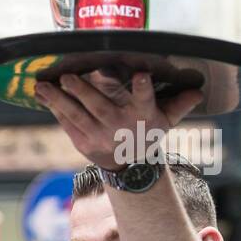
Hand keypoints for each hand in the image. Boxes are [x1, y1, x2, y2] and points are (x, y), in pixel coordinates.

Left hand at [36, 72, 202, 170]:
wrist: (130, 166)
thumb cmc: (147, 132)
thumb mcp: (166, 120)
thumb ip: (180, 104)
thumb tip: (199, 91)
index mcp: (143, 116)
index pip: (146, 100)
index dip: (144, 88)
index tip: (143, 74)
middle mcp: (119, 126)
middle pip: (100, 108)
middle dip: (83, 91)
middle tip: (67, 76)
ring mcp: (99, 135)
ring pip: (76, 115)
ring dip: (58, 100)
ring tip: (42, 86)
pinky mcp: (82, 141)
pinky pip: (66, 122)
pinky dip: (53, 108)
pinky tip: (41, 95)